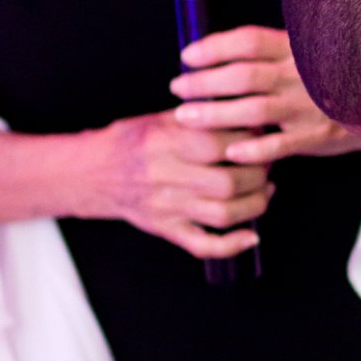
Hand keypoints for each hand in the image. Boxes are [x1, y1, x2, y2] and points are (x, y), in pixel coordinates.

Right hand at [88, 108, 270, 259]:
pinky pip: (204, 245)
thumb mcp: (160, 119)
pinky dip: (233, 245)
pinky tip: (251, 235)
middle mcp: (165, 177)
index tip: (261, 136)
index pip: (219, 144)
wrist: (93, 173)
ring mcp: (166, 207)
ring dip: (255, 204)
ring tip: (265, 191)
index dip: (249, 142)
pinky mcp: (166, 229)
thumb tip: (246, 115)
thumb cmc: (132, 140)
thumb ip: (200, 117)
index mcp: (164, 142)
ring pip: (223, 215)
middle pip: (228, 182)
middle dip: (258, 174)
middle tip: (267, 165)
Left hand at [173, 26, 350, 161]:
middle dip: (204, 82)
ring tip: (186, 117)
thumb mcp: (306, 57)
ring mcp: (308, 106)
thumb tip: (218, 58)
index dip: (214, 47)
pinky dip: (253, 149)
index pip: (247, 41)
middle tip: (177, 88)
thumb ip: (272, 56)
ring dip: (215, 114)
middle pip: (243, 75)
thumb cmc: (330, 80)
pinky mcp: (316, 135)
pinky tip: (230, 152)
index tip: (187, 56)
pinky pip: (280, 144)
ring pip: (253, 109)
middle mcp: (299, 74)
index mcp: (295, 49)